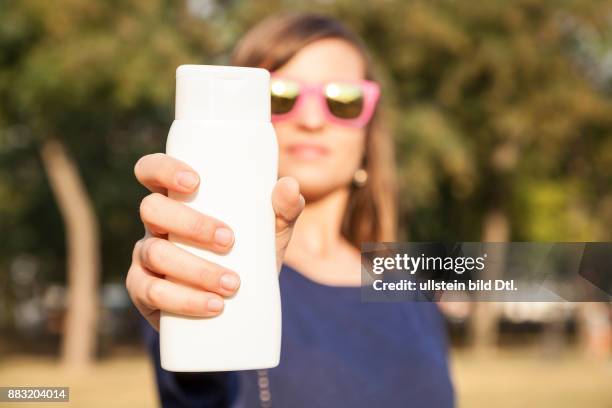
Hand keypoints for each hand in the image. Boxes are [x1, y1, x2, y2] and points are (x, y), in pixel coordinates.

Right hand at [126, 153, 303, 330]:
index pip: (152, 170)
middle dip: (191, 224)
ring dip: (195, 269)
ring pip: (154, 253)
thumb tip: (290, 185)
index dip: (164, 169)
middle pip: (151, 209)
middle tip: (229, 241)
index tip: (195, 182)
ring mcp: (145, 258)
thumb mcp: (271, 232)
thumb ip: (285, 209)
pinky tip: (213, 305)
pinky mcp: (144, 292)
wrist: (240, 307)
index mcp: (177, 200)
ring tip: (232, 284)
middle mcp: (155, 224)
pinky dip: (184, 300)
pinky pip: (150, 292)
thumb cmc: (250, 255)